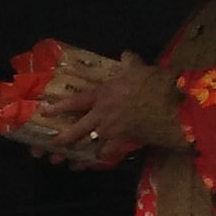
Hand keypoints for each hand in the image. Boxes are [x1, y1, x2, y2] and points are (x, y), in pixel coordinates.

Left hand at [44, 55, 186, 157]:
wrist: (170, 102)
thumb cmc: (153, 82)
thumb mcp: (138, 68)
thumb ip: (129, 62)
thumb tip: (125, 53)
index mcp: (102, 95)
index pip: (75, 102)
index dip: (59, 107)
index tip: (45, 112)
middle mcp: (101, 115)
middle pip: (75, 130)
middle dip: (63, 139)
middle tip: (54, 144)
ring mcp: (111, 130)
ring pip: (89, 145)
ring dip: (79, 154)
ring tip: (72, 161)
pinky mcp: (123, 141)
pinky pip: (109, 153)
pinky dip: (103, 158)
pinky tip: (98, 162)